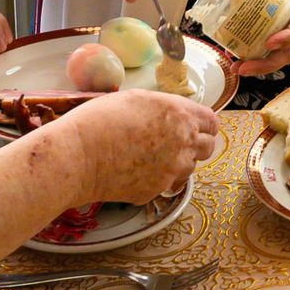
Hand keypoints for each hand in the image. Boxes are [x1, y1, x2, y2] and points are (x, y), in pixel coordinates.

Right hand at [64, 88, 220, 203]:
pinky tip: (136, 171)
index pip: (211, 122)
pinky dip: (157, 179)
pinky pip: (166, 184)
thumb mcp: (137, 99)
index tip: (197, 126)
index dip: (204, 124)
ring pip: (189, 168)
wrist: (78, 155)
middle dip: (196, 144)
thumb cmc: (100, 120)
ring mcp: (172, 170)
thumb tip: (172, 116)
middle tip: (177, 142)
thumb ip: (164, 108)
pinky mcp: (157, 190)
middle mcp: (182, 143)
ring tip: (151, 156)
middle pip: (207, 147)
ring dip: (178, 162)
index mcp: (180, 114)